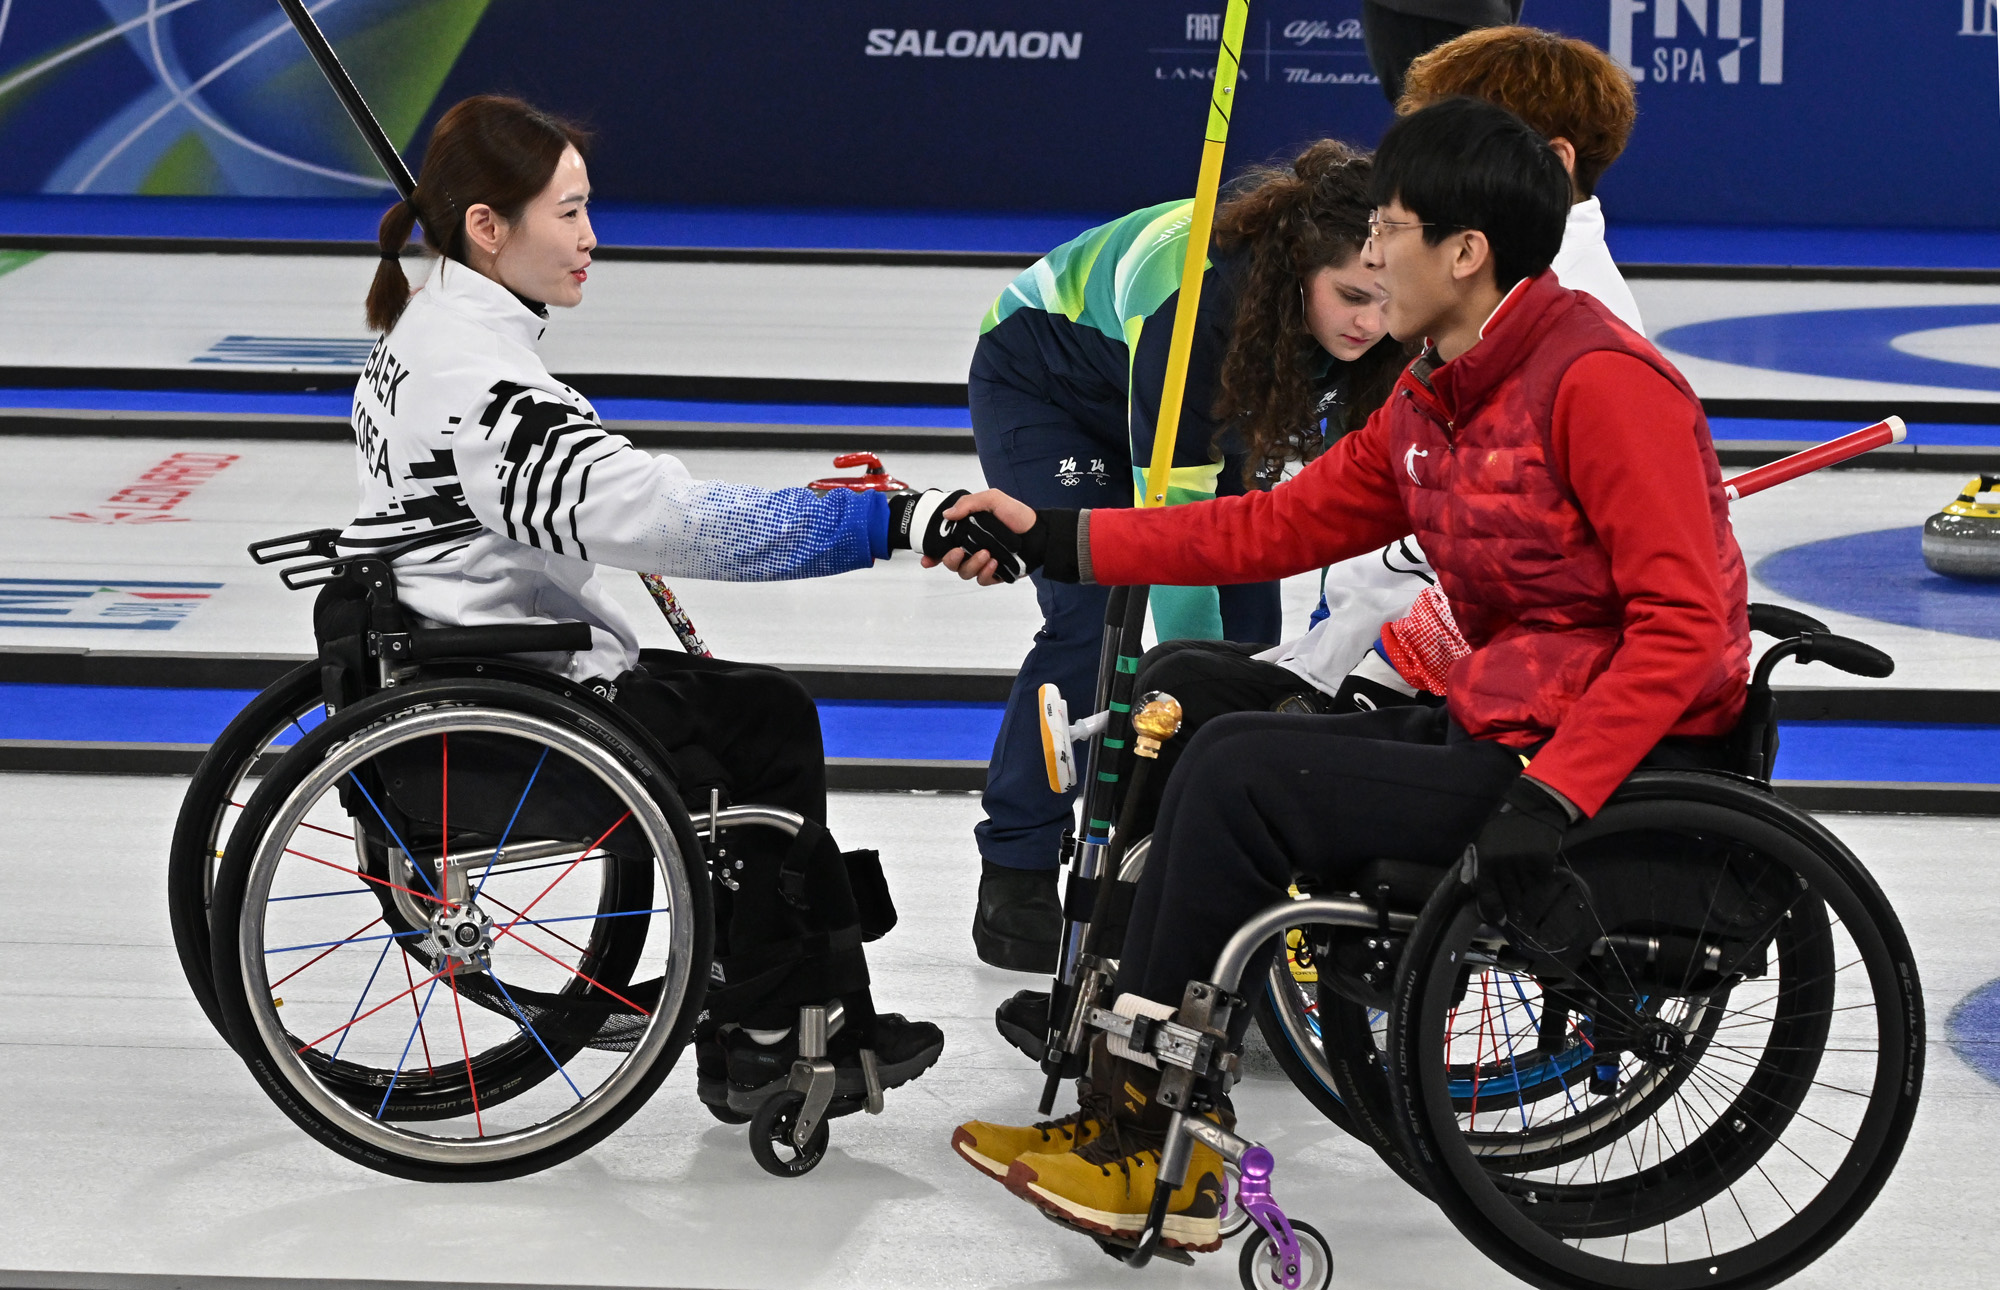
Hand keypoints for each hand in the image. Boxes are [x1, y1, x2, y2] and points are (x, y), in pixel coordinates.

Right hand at [932, 489, 1038, 584]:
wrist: (1038, 533)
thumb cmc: (1017, 515)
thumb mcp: (992, 499)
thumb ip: (969, 504)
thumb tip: (948, 514)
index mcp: (967, 532)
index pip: (943, 545)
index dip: (931, 554)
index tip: (927, 559)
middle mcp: (971, 548)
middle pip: (950, 562)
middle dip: (951, 559)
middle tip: (960, 551)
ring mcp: (982, 563)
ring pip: (965, 572)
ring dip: (972, 564)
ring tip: (987, 554)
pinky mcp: (994, 574)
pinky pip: (982, 580)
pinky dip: (985, 573)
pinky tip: (994, 563)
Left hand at [1471, 777, 1571, 924]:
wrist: (1535, 809)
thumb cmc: (1505, 828)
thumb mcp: (1483, 842)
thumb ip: (1473, 866)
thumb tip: (1464, 890)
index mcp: (1486, 859)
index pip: (1486, 893)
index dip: (1493, 910)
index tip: (1499, 920)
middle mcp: (1503, 863)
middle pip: (1508, 897)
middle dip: (1511, 905)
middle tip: (1514, 908)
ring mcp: (1524, 863)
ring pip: (1525, 892)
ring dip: (1526, 890)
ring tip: (1526, 878)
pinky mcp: (1543, 863)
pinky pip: (1541, 883)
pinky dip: (1540, 881)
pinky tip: (1537, 870)